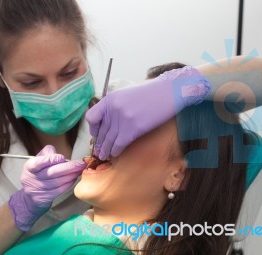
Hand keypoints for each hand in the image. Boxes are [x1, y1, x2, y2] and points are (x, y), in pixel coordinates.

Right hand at [8, 145, 85, 230]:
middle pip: (53, 172)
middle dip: (69, 167)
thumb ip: (47, 153)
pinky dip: (69, 183)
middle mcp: (34, 178)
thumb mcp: (37, 160)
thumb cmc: (37, 173)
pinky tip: (74, 178)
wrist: (30, 196)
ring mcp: (40, 189)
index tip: (62, 157)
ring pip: (59, 181)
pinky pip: (61, 189)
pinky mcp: (47, 197)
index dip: (52, 159)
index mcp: (30, 166)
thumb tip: (58, 153)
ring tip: (80, 169)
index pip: (40, 162)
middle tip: (81, 163)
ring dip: (72, 175)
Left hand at [86, 66, 210, 159]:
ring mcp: (122, 119)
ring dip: (106, 150)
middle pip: (101, 131)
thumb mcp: (127, 94)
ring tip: (104, 156)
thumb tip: (109, 121)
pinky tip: (115, 154)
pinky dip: (116, 151)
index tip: (97, 134)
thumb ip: (116, 106)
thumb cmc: (151, 92)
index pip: (91, 117)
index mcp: (110, 99)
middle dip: (100, 143)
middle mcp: (113, 109)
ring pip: (109, 140)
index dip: (93, 128)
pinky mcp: (133, 129)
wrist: (169, 91)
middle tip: (99, 151)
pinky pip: (119, 144)